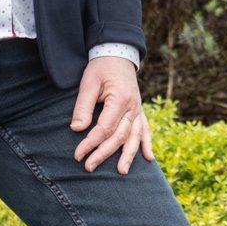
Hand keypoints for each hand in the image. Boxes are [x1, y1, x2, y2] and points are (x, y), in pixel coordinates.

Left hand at [71, 55, 153, 174]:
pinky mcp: (139, 111)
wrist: (118, 54)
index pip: (105, 127)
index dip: (91, 142)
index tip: (78, 154)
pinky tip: (149, 158)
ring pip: (135, 136)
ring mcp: (138, 109)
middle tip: (89, 167)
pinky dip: (147, 143)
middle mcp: (132, 106)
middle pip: (119, 135)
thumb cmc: (101, 68)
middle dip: (104, 153)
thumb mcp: (88, 82)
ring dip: (129, 155)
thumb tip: (77, 129)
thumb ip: (83, 106)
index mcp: (119, 98)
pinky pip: (145, 129)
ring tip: (122, 171)